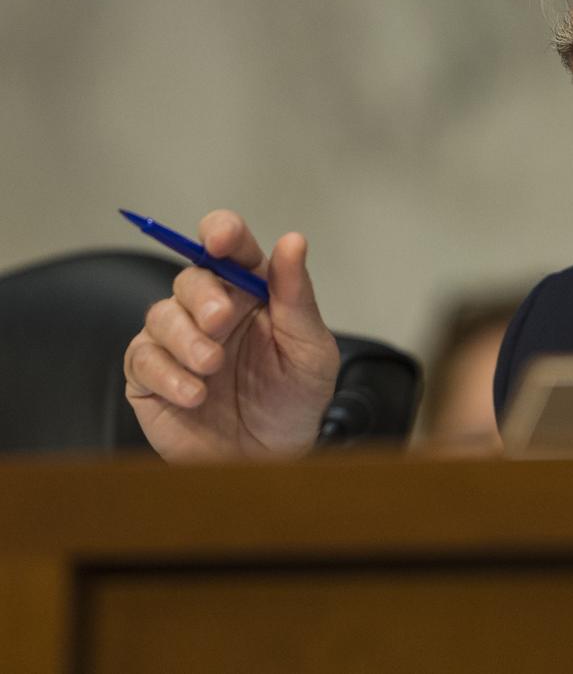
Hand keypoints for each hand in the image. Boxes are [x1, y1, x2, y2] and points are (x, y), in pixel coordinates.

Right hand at [124, 210, 340, 460]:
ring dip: (186, 339)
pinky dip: (167, 374)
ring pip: (161, 314)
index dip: (221, 232)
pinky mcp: (150, 377)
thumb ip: (297, 296)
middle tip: (220, 321)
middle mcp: (211, 310)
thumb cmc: (294, 401)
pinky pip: (142, 359)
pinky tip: (195, 394)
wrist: (273, 461)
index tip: (221, 239)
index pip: (229, 246)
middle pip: (191, 278)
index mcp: (252, 291)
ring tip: (212, 367)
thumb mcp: (310, 348)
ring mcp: (177, 342)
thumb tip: (292, 240)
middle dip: (203, 296)